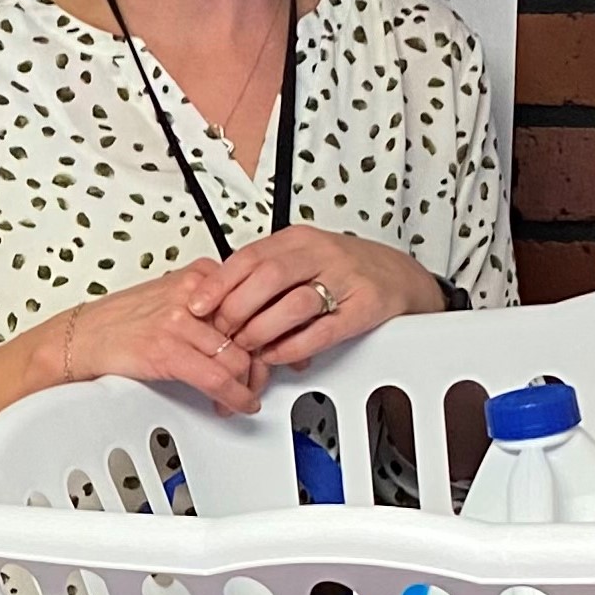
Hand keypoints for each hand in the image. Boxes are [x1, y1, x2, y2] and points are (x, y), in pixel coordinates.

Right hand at [54, 257, 270, 414]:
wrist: (84, 336)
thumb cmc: (122, 320)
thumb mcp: (172, 297)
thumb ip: (208, 306)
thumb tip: (244, 328)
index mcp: (198, 276)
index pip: (252, 304)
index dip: (265, 333)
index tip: (266, 350)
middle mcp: (192, 295)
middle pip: (251, 332)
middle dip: (259, 363)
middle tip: (257, 379)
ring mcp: (179, 321)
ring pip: (239, 358)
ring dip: (248, 385)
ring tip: (245, 394)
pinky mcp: (168, 350)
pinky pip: (218, 379)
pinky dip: (236, 397)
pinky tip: (238, 403)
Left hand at [187, 225, 442, 368]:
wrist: (398, 275)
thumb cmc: (341, 269)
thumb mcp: (299, 260)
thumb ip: (262, 277)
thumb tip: (218, 302)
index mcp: (296, 239)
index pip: (248, 257)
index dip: (218, 283)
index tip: (197, 305)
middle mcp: (319, 253)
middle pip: (266, 277)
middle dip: (237, 309)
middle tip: (222, 332)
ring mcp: (345, 279)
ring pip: (294, 303)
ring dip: (264, 329)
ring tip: (248, 347)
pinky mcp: (365, 307)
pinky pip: (324, 330)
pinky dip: (295, 346)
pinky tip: (279, 355)